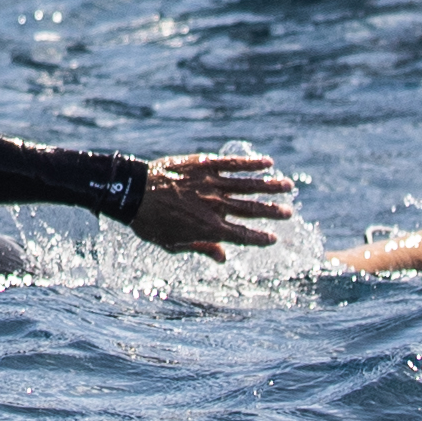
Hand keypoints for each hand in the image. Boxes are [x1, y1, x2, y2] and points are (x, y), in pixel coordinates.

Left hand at [128, 150, 295, 254]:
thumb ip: (201, 248)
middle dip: (272, 212)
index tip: (274, 238)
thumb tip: (223, 258)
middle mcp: (215, 206)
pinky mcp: (204, 165)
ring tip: (288, 186)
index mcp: (209, 229)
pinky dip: (251, 163)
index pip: (243, 236)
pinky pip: (232, 164)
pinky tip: (267, 162)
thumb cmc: (151, 223)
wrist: (132, 193)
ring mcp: (211, 183)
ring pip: (248, 184)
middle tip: (289, 212)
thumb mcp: (174, 244)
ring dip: (270, 186)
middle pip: (251, 210)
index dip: (260, 237)